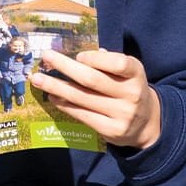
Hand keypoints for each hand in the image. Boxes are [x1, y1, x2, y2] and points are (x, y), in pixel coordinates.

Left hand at [29, 48, 161, 149]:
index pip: (118, 63)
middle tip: (46, 57)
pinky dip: (64, 105)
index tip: (78, 55)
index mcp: (136, 74)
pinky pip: (82, 115)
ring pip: (82, 97)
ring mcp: (122, 114)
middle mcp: (132, 94)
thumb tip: (77, 57)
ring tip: (38, 79)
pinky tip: (53, 97)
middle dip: (65, 66)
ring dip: (56, 87)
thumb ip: (108, 63)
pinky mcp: (111, 130)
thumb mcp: (127, 73)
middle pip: (92, 79)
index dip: (95, 58)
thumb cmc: (128, 89)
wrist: (147, 123)